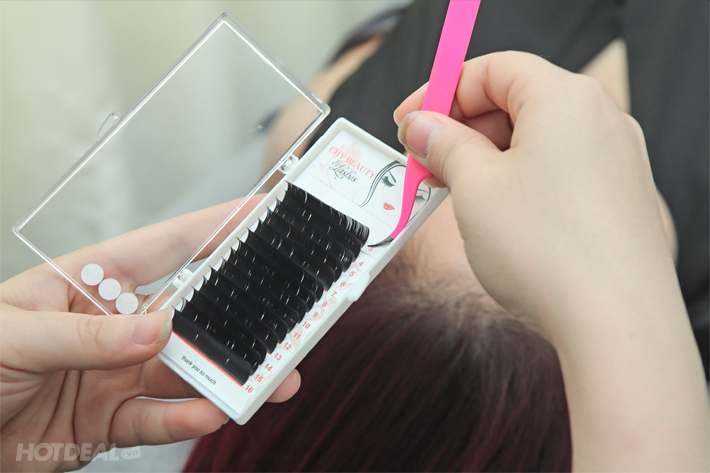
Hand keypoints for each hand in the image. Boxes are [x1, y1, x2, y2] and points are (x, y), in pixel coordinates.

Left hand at [0, 199, 299, 471]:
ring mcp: (114, 374)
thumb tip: (154, 332)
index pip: (164, 248)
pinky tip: (211, 411)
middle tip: (282, 318)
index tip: (261, 215)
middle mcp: (111, 326)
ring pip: (183, 372)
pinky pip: (157, 419)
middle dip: (239, 317)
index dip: (215, 228)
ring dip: (225, 376)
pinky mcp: (109, 421)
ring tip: (264, 381)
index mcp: (88, 284)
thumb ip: (86, 335)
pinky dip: (186, 418)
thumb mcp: (11, 336)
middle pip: (189, 316)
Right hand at [395, 51, 707, 470]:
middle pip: (515, 102)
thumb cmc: (547, 248)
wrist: (615, 324)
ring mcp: (614, 162)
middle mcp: (599, 120)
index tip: (410, 121)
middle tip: (423, 161)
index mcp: (565, 98)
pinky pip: (557, 172)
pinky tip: (492, 214)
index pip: (493, 68)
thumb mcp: (474, 186)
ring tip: (451, 192)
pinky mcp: (617, 201)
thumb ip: (443, 144)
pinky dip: (517, 182)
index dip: (441, 91)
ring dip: (485, 158)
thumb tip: (422, 126)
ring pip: (535, 141)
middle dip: (460, 128)